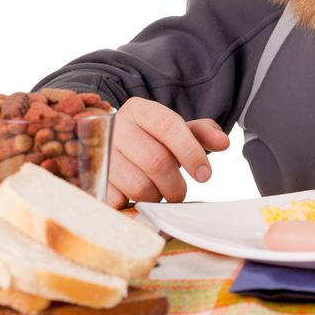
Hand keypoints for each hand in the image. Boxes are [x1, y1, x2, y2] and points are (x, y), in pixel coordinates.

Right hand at [106, 97, 229, 208]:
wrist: (109, 140)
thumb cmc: (149, 138)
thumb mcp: (176, 129)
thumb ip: (202, 133)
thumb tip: (223, 142)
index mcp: (140, 110)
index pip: (169, 127)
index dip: (191, 152)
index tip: (205, 174)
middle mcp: (116, 127)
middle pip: (156, 162)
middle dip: (176, 184)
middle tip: (180, 192)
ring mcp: (99, 153)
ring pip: (139, 186)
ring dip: (156, 196)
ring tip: (157, 191)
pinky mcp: (90, 179)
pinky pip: (118, 201)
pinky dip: (132, 205)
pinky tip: (135, 196)